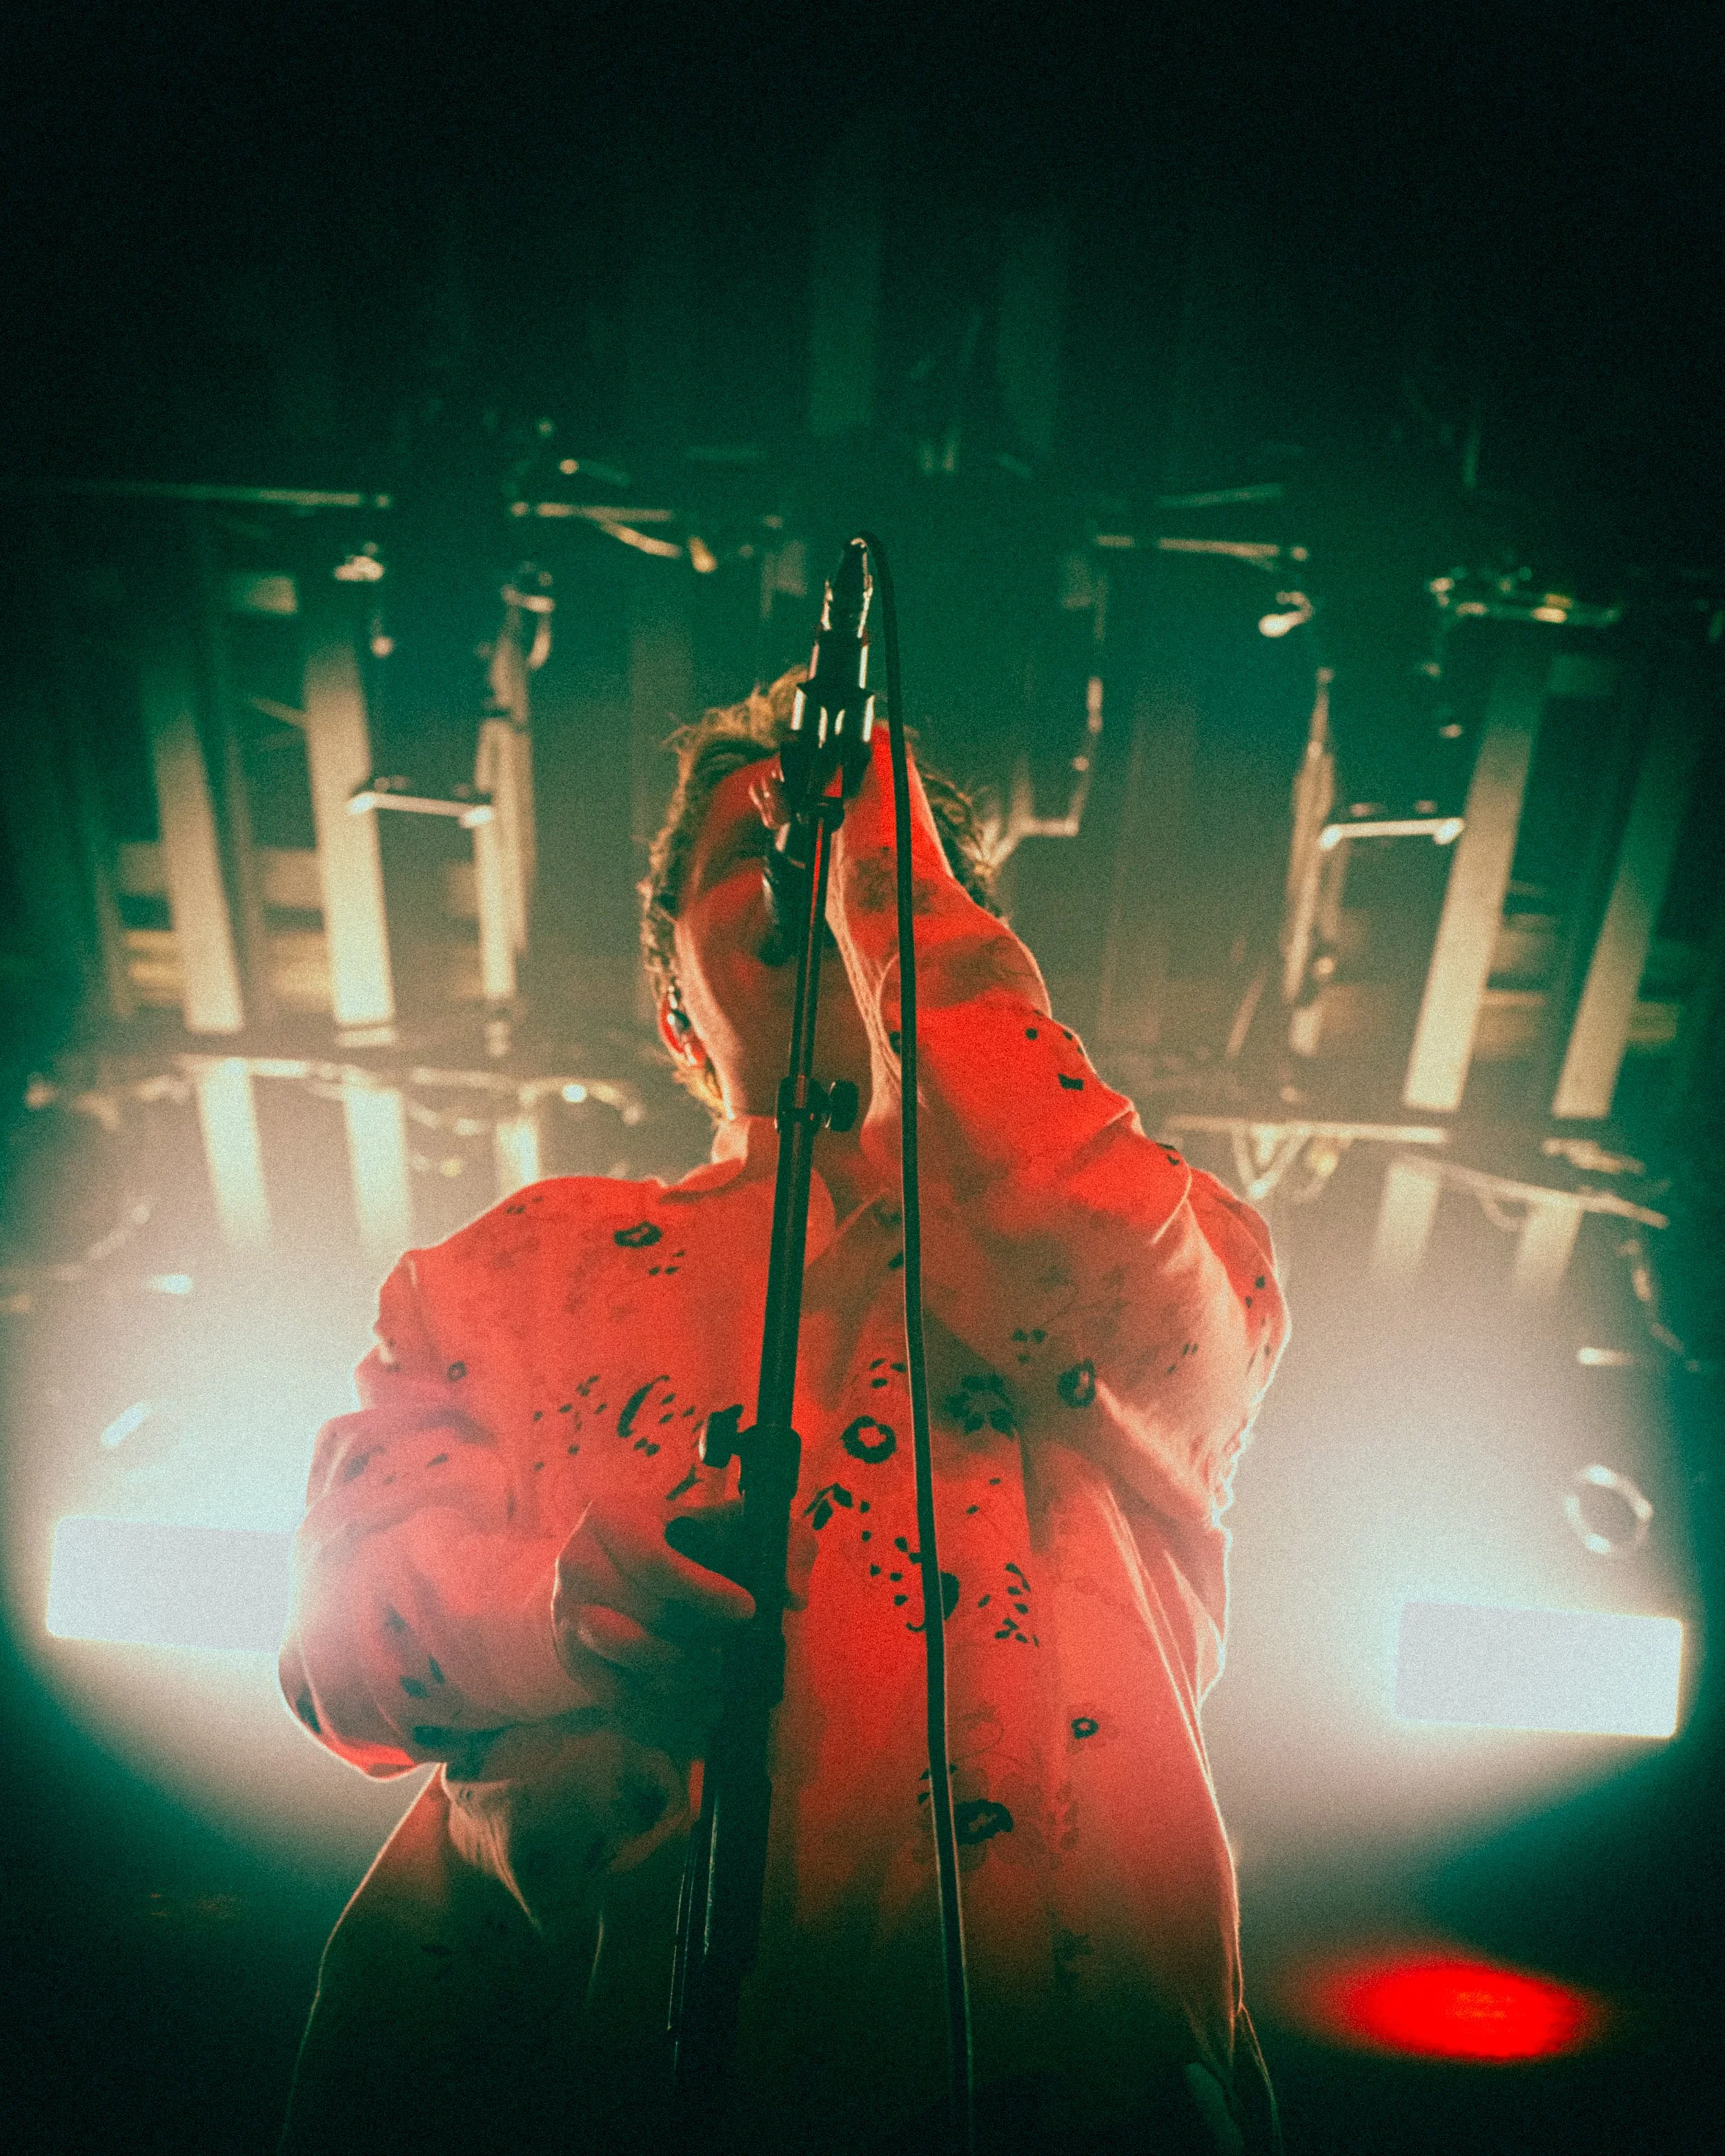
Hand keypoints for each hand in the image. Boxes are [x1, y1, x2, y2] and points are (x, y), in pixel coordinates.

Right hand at [551, 1492, 755, 1752]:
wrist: (609, 1571)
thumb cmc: (679, 1544)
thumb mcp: (720, 1526)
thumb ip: (773, 1540)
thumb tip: (794, 1593)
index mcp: (613, 1519)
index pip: (657, 1563)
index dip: (706, 1591)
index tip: (749, 1610)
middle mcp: (579, 1564)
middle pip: (646, 1613)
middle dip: (700, 1639)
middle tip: (736, 1652)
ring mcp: (570, 1616)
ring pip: (627, 1656)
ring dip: (681, 1676)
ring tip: (719, 1682)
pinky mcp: (574, 1663)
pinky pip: (617, 1700)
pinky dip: (662, 1717)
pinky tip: (699, 1720)